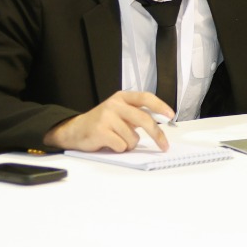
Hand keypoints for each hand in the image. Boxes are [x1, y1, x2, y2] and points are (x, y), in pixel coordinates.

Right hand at [45, 90, 172, 151]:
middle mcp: (114, 104)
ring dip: (129, 144)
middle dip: (157, 135)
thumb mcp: (120, 112)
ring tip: (117, 140)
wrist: (75, 130)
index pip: (145, 97)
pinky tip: (110, 143)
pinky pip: (121, 145)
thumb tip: (162, 122)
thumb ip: (138, 114)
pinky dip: (119, 149)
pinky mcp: (100, 131)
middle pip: (144, 119)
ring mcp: (106, 117)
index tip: (171, 115)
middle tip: (164, 146)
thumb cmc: (103, 122)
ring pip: (132, 138)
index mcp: (122, 97)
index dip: (160, 106)